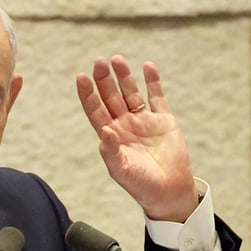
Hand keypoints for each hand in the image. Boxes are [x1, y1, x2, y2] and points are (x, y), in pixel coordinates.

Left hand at [76, 55, 198, 221]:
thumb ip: (112, 150)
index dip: (88, 94)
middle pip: (111, 97)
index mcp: (111, 136)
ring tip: (116, 59)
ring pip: (131, 93)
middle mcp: (125, 125)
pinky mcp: (164, 120)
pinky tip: (147, 66)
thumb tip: (105, 129)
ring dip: (124, 77)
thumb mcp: (121, 170)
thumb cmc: (140, 184)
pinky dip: (153, 82)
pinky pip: (157, 97)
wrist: (168, 191)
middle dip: (104, 80)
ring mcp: (144, 121)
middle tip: (98, 61)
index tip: (81, 77)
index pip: (95, 110)